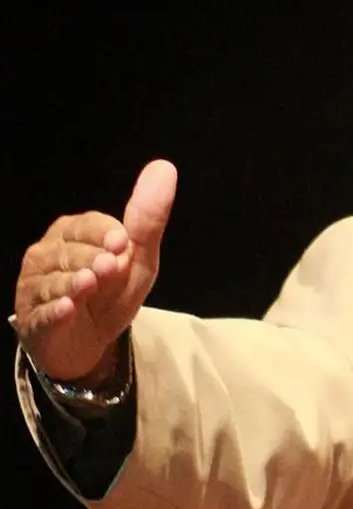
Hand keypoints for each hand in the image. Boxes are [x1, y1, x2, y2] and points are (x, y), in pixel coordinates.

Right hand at [13, 160, 177, 381]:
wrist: (92, 341)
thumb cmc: (112, 292)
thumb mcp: (138, 258)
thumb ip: (148, 219)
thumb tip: (164, 167)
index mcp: (72, 235)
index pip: (86, 226)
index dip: (104, 233)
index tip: (123, 241)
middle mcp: (48, 255)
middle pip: (68, 252)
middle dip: (90, 258)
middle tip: (110, 266)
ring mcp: (36, 288)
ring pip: (51, 281)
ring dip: (72, 283)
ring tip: (89, 284)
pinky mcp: (33, 320)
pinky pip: (42, 313)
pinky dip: (54, 311)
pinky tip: (67, 309)